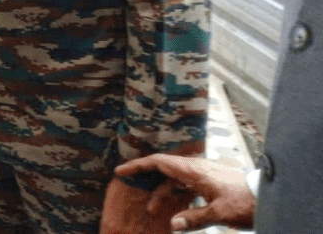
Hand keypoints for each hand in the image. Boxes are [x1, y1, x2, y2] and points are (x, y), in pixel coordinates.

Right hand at [110, 154, 253, 231]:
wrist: (266, 197)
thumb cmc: (244, 202)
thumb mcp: (218, 214)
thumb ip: (194, 219)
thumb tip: (172, 225)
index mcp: (193, 171)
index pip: (159, 163)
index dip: (138, 166)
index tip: (121, 171)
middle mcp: (196, 169)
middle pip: (164, 171)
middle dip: (147, 181)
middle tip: (133, 191)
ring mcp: (203, 175)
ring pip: (175, 181)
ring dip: (163, 194)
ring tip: (154, 212)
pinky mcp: (210, 182)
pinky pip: (185, 185)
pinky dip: (175, 195)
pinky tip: (176, 210)